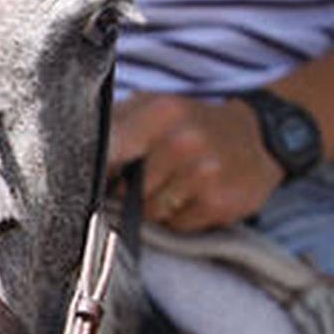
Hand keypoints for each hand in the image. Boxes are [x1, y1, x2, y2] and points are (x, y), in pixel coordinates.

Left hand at [108, 93, 281, 232]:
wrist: (260, 136)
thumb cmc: (189, 124)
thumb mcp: (151, 108)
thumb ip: (113, 126)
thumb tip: (73, 157)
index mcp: (159, 113)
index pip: (106, 156)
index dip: (96, 175)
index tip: (94, 179)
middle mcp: (184, 142)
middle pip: (124, 192)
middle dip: (126, 191)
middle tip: (146, 177)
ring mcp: (205, 174)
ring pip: (148, 212)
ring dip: (154, 207)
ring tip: (173, 184)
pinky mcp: (221, 203)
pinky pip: (176, 226)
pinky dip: (179, 217)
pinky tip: (194, 196)